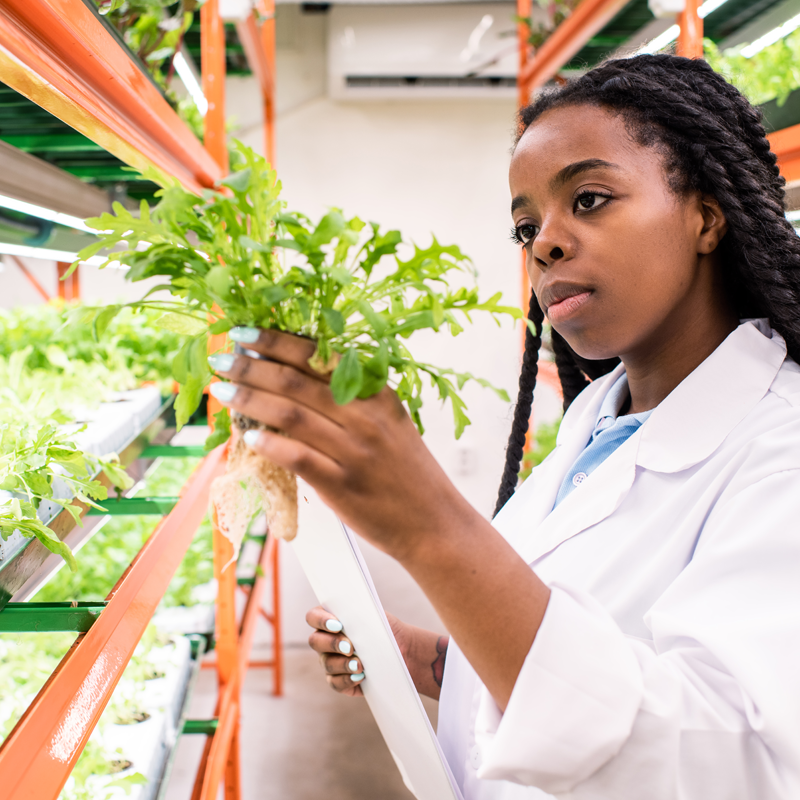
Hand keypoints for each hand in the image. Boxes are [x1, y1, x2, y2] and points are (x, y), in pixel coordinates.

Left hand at [209, 328, 478, 562]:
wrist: (434, 523)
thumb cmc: (408, 472)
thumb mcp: (392, 423)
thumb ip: (354, 400)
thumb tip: (298, 380)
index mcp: (377, 395)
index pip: (319, 357)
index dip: (277, 342)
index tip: (246, 333)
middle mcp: (365, 417)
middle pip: (297, 381)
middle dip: (253, 365)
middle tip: (223, 357)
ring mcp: (354, 451)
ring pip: (291, 414)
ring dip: (251, 398)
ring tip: (224, 389)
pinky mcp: (342, 485)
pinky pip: (298, 457)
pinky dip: (270, 444)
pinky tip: (249, 435)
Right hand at [306, 605, 448, 699]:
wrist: (402, 652)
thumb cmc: (385, 629)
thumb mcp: (374, 616)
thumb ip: (358, 613)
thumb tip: (348, 612)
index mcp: (330, 620)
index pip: (313, 617)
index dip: (321, 620)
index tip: (338, 624)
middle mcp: (326, 641)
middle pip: (315, 641)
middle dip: (332, 643)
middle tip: (350, 647)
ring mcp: (331, 661)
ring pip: (326, 663)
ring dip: (342, 663)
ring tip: (360, 664)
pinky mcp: (339, 681)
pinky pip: (335, 683)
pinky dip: (347, 679)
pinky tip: (360, 676)